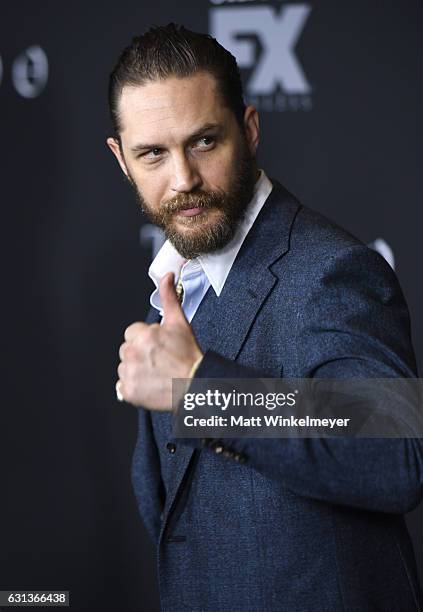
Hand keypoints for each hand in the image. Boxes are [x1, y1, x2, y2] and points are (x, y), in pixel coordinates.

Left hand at [116, 272, 202, 410]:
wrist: (194, 384)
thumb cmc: (189, 355)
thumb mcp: (179, 322)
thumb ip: (169, 297)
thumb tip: (167, 276)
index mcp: (143, 335)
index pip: (132, 333)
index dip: (146, 339)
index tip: (158, 346)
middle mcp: (133, 353)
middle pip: (127, 349)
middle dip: (139, 353)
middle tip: (158, 360)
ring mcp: (129, 372)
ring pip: (124, 367)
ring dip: (136, 369)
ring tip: (155, 372)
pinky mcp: (129, 390)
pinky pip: (123, 386)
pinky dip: (134, 387)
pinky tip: (149, 384)